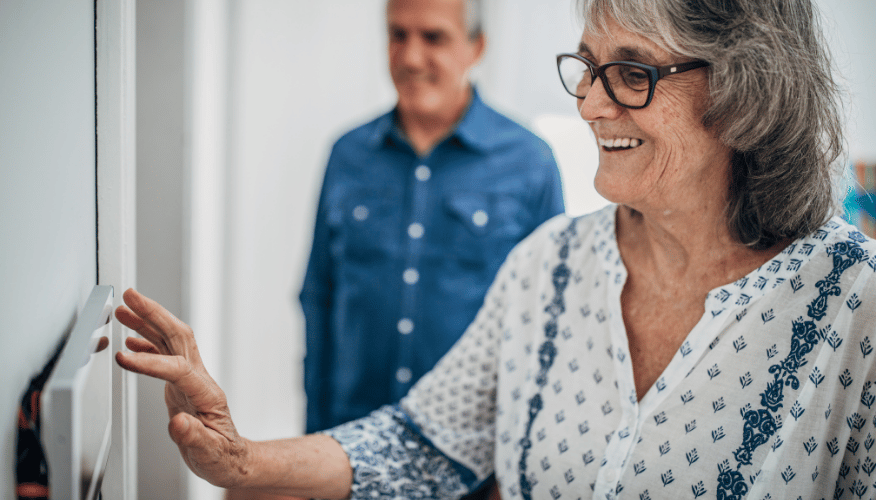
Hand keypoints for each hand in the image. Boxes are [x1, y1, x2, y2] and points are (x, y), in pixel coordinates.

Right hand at [115, 288, 249, 487]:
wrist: (229, 458)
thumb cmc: (222, 456)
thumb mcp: (210, 453)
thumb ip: (195, 437)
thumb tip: (180, 424)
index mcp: (206, 394)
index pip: (178, 368)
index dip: (151, 362)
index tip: (124, 357)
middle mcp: (200, 379)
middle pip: (178, 337)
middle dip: (154, 314)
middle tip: (131, 296)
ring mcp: (191, 378)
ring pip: (170, 340)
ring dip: (148, 321)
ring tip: (124, 308)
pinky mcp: (182, 383)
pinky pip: (164, 354)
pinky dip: (147, 343)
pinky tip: (131, 339)